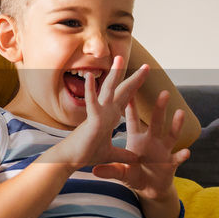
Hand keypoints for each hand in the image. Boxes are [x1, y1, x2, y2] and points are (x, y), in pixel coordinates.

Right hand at [52, 55, 149, 170]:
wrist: (71, 160)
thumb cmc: (87, 154)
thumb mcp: (111, 154)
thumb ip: (123, 155)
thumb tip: (135, 158)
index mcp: (110, 117)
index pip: (125, 99)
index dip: (135, 87)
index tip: (145, 76)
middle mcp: (105, 111)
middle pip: (122, 91)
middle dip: (134, 78)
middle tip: (147, 66)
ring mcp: (98, 113)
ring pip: (108, 90)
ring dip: (114, 74)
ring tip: (120, 58)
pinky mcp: (91, 120)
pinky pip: (91, 102)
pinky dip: (90, 90)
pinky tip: (90, 77)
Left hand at [92, 89, 190, 217]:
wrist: (150, 189)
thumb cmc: (135, 175)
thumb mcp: (121, 173)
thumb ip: (111, 170)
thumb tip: (94, 170)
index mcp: (137, 140)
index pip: (134, 121)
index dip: (131, 108)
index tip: (130, 92)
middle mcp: (152, 141)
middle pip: (156, 122)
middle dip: (160, 108)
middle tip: (164, 92)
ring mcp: (163, 150)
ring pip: (170, 135)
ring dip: (176, 124)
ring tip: (180, 113)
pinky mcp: (171, 163)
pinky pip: (177, 158)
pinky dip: (182, 155)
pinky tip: (187, 151)